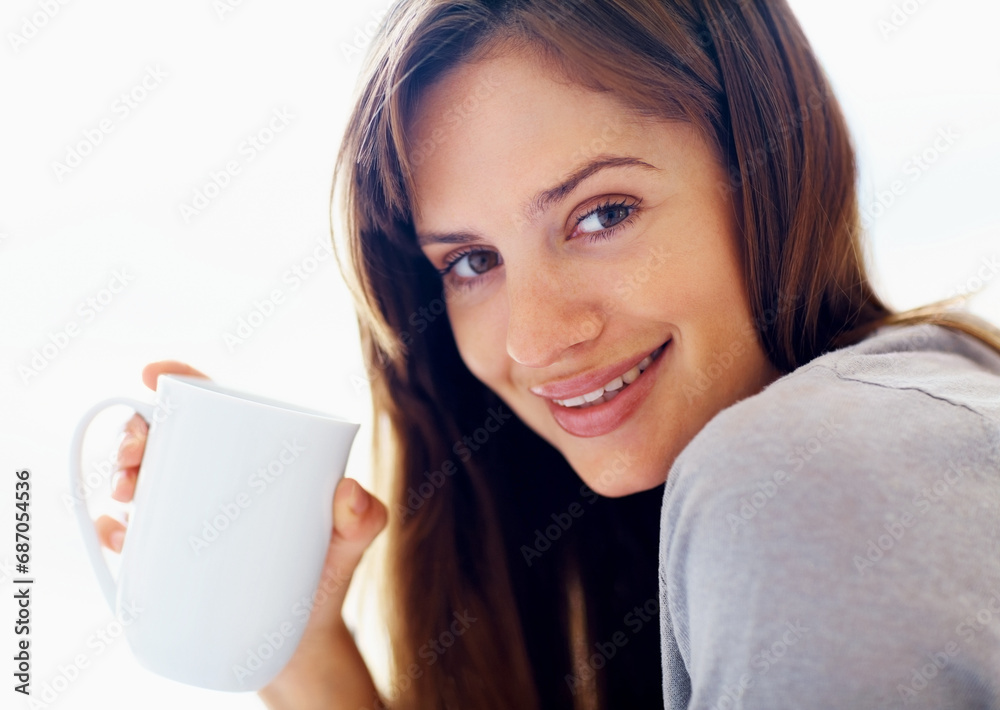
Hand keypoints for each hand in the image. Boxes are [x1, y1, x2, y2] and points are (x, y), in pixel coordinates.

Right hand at [96, 360, 388, 708]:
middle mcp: (214, 478)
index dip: (181, 381)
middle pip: (165, 437)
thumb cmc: (325, 575)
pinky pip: (128, 533)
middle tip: (139, 453)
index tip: (156, 374)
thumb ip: (365, 519)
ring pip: (139, 477)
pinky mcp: (167, 554)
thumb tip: (349, 492)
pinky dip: (113, 527)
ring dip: (121, 473)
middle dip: (137, 432)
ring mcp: (187, 515)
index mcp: (254, 457)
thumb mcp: (351, 545)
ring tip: (129, 489)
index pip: (215, 406)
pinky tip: (119, 532)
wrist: (300, 639)